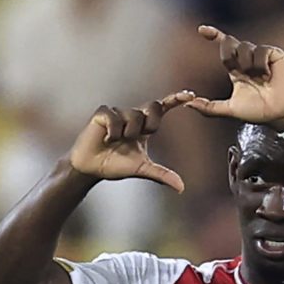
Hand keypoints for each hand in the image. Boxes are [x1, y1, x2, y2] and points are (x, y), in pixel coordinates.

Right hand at [66, 91, 194, 191]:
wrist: (91, 168)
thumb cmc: (116, 165)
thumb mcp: (142, 169)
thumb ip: (162, 174)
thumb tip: (181, 188)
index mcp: (145, 126)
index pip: (163, 108)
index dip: (176, 99)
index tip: (191, 95)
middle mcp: (133, 115)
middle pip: (153, 107)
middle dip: (150, 124)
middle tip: (138, 137)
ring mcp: (118, 112)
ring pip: (134, 116)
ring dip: (127, 134)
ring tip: (115, 142)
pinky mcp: (103, 113)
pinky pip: (115, 118)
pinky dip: (113, 132)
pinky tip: (105, 139)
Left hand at [186, 26, 283, 130]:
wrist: (279, 114)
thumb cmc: (258, 111)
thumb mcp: (230, 110)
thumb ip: (209, 108)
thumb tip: (188, 103)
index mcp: (236, 69)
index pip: (224, 47)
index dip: (214, 35)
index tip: (201, 30)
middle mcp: (248, 59)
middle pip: (231, 43)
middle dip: (229, 55)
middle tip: (236, 70)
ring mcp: (261, 56)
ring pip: (244, 47)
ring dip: (246, 65)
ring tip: (257, 79)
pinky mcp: (274, 54)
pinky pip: (260, 51)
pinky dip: (260, 64)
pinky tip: (266, 75)